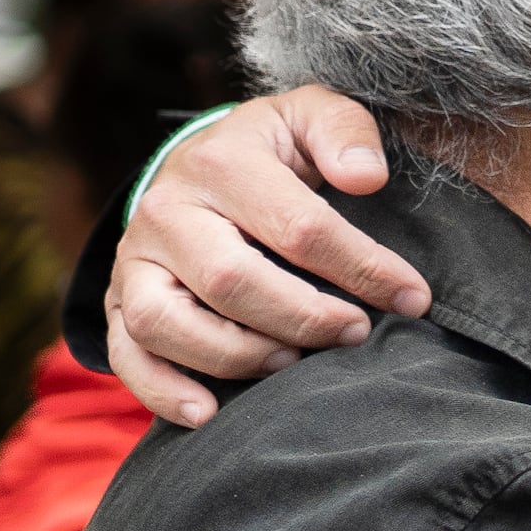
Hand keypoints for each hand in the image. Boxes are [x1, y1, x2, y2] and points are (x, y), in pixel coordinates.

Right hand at [101, 86, 426, 427]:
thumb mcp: (310, 117)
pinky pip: (127, 355)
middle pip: (234, 281)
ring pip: (169, 323)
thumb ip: (345, 132)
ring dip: (240, 356)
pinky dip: (162, 391)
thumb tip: (368, 177)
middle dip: (306, 318)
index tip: (411, 297)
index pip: (299, 227)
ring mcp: (136, 260)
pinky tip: (208, 413)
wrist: (197, 163)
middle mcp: (167, 210)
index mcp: (221, 162)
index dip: (363, 268)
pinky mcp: (118, 301)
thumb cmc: (270, 150)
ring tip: (294, 363)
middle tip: (356, 332)